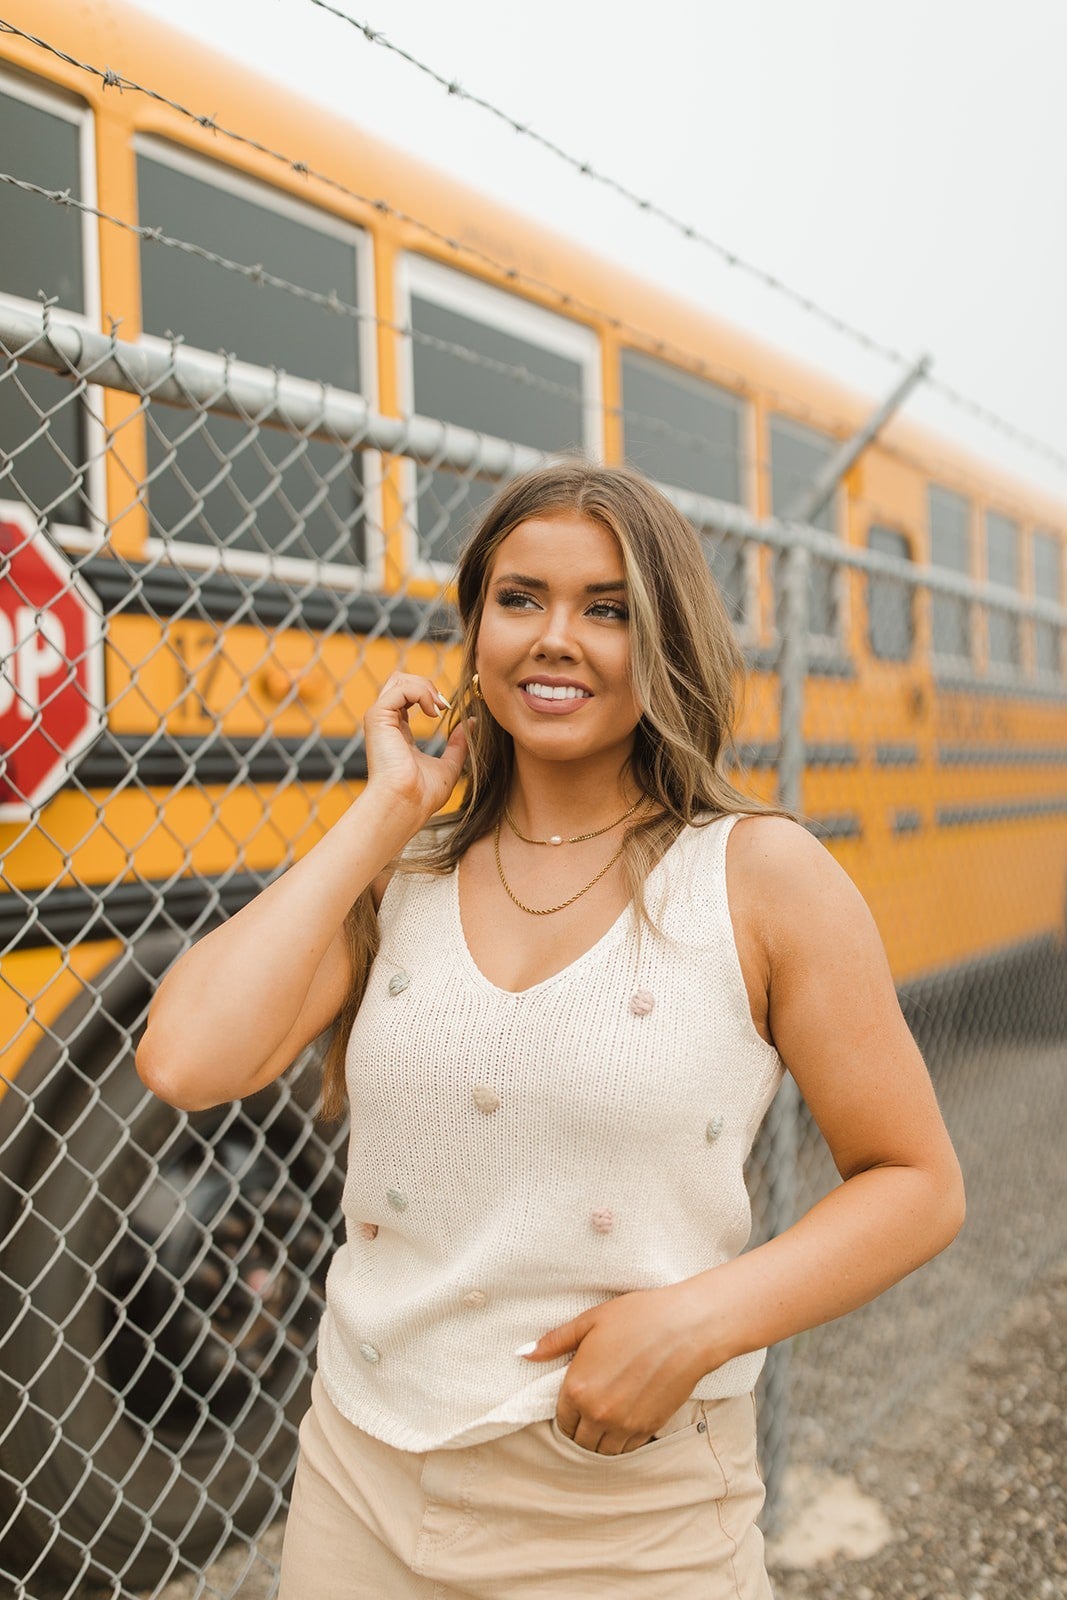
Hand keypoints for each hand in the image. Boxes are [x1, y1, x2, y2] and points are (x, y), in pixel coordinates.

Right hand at [363, 673, 467, 820]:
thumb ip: (457, 745)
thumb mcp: (448, 765)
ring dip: (425, 686)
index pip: (409, 697)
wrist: (406, 804)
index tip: (447, 710)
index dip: (430, 695)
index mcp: (398, 730)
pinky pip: (400, 687)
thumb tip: (472, 723)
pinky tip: (433, 711)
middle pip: (401, 681)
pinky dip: (421, 692)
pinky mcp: (378, 717)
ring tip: (439, 708)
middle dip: (426, 685)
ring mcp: (380, 718)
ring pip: (399, 679)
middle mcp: (387, 722)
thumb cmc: (422, 795)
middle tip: (444, 706)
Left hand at [519, 1281, 713, 1454]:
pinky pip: (628, 1449)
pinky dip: (623, 1441)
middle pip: (580, 1441)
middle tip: (591, 1411)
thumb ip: (555, 1341)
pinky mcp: (649, 1428)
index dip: (566, 1412)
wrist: (686, 1327)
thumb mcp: (591, 1321)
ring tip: (607, 1420)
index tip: (576, 1402)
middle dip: (581, 1430)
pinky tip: (626, 1421)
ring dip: (601, 1440)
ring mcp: (625, 1425)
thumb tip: (524, 1352)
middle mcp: (598, 1414)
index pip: (561, 1420)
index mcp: (577, 1389)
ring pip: (603, 1451)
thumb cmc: (637, 1317)